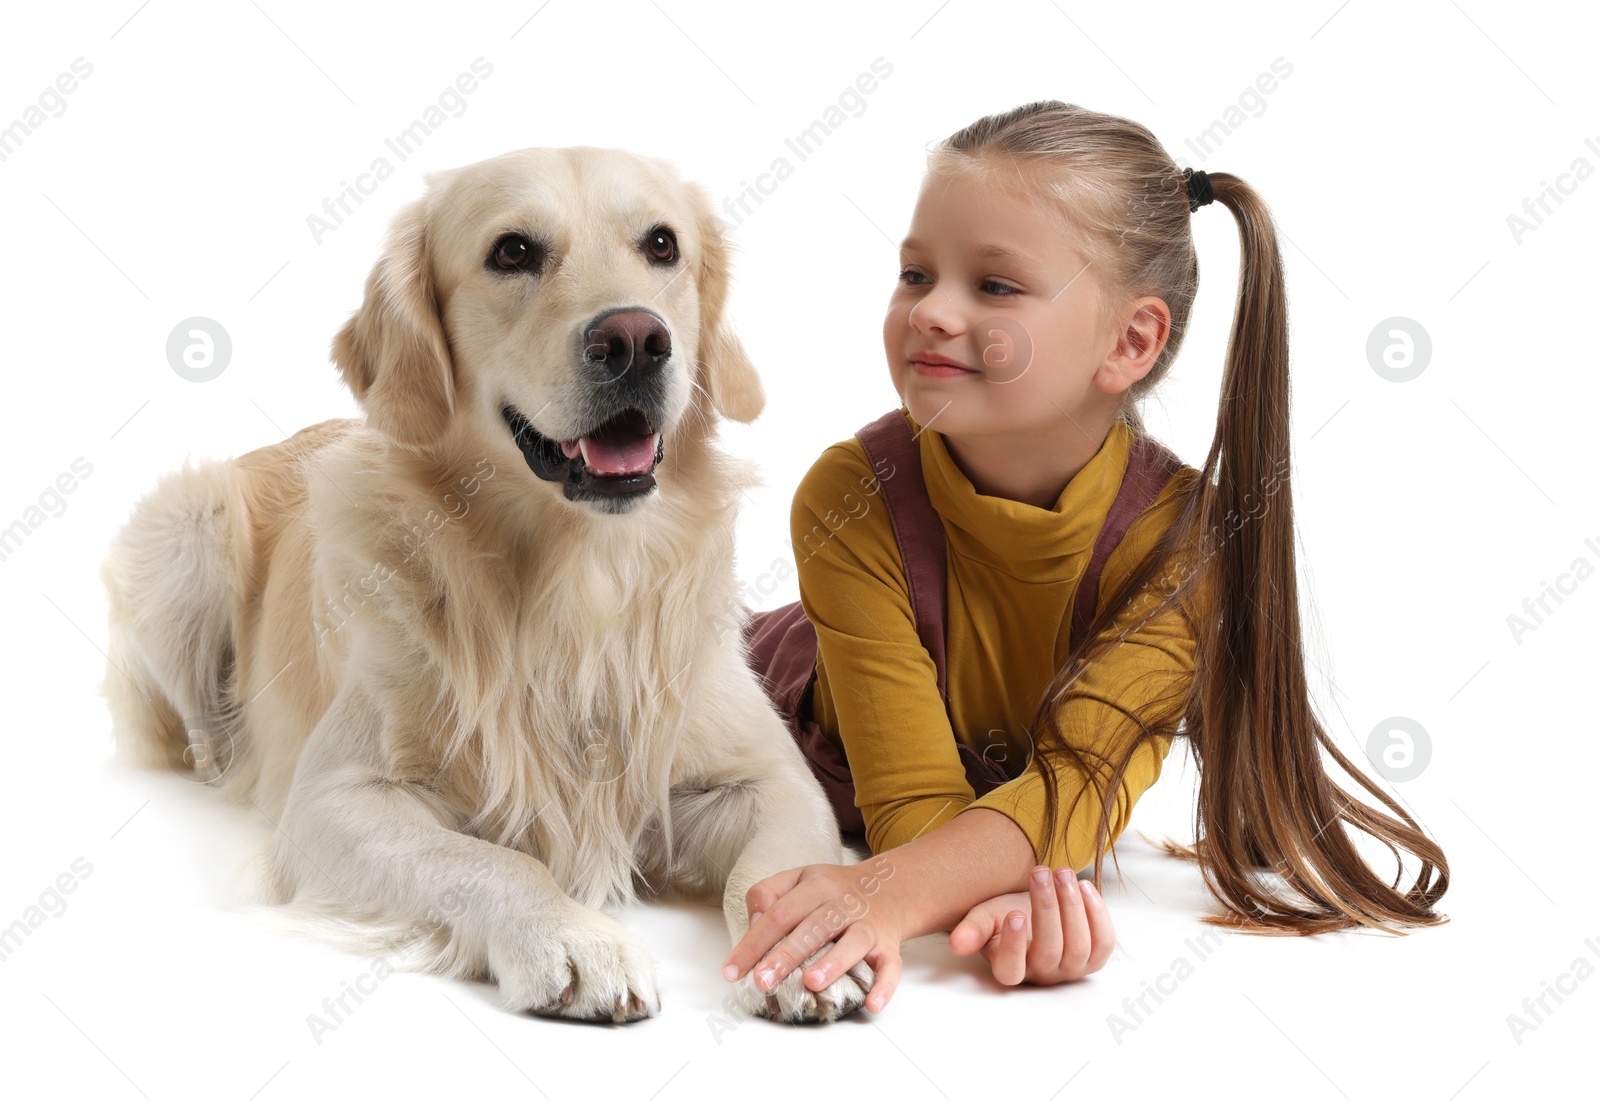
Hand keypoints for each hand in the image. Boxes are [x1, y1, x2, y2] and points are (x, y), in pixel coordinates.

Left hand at [721, 856, 902, 1012]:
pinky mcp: (888, 946)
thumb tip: (753, 924)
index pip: (779, 913)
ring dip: (833, 963)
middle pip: (814, 927)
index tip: (732, 970)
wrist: (889, 888)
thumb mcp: (799, 879)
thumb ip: (769, 894)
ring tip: (811, 983)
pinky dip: (884, 985)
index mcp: (816, 886)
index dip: (754, 942)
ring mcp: (868, 925)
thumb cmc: (833, 891)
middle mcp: (843, 904)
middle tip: (763, 981)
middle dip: (787, 955)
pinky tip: (872, 1003)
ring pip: (853, 942)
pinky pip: (891, 966)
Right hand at [947, 865, 1112, 985]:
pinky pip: (1103, 942)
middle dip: (1047, 907)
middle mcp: (1042, 975)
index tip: (1013, 914)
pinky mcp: (1094, 959)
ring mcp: (1070, 970)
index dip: (1013, 945)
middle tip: (1040, 871)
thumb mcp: (985, 917)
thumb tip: (957, 944)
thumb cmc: (1007, 914)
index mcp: (1009, 969)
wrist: (1035, 910)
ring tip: (1062, 873)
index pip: (1011, 969)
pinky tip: (1085, 887)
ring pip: (1078, 946)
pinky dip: (1097, 914)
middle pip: (1049, 950)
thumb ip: (972, 930)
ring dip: (1072, 906)